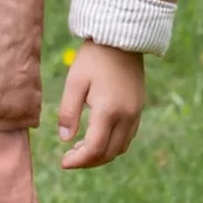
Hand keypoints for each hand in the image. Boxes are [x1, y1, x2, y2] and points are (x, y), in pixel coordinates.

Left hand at [55, 41, 146, 168]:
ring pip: (120, 148)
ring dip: (101, 155)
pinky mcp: (139, 108)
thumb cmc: (94, 58)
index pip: (94, 148)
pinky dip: (112, 145)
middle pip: (109, 153)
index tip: (63, 163)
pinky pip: (128, 137)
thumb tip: (65, 139)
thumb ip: (68, 112)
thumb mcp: (74, 82)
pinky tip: (97, 137)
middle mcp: (126, 115)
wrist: (121, 39)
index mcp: (108, 110)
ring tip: (80, 149)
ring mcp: (135, 113)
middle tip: (69, 158)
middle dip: (88, 161)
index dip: (78, 160)